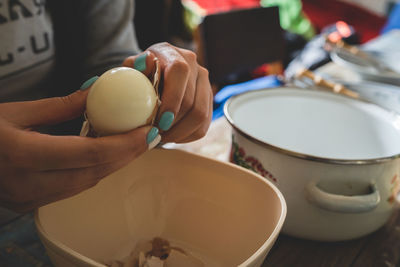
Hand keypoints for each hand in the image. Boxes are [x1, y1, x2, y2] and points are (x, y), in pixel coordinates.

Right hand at [0, 86, 158, 211]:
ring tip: (132, 144)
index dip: (126, 145)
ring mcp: (30, 198)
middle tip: (149, 137)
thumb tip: (95, 92)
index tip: (147, 132)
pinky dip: (94, 172)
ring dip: (113, 165)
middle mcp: (30, 183)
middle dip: (128, 155)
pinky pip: (73, 188)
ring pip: (88, 183)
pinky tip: (104, 156)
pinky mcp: (31, 204)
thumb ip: (60, 106)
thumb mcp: (15, 112)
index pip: (91, 154)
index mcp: (24, 155)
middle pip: (96, 172)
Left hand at [123, 42, 212, 142]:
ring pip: (200, 116)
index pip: (180, 73)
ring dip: (180, 132)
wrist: (151, 75)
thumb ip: (134, 65)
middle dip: (174, 124)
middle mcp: (194, 66)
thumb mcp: (131, 68)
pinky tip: (172, 136)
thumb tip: (146, 62)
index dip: (172, 99)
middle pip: (192, 102)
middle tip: (156, 135)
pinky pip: (203, 125)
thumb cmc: (138, 74)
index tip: (160, 121)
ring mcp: (205, 84)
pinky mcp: (208, 101)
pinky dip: (187, 136)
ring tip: (163, 137)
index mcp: (173, 54)